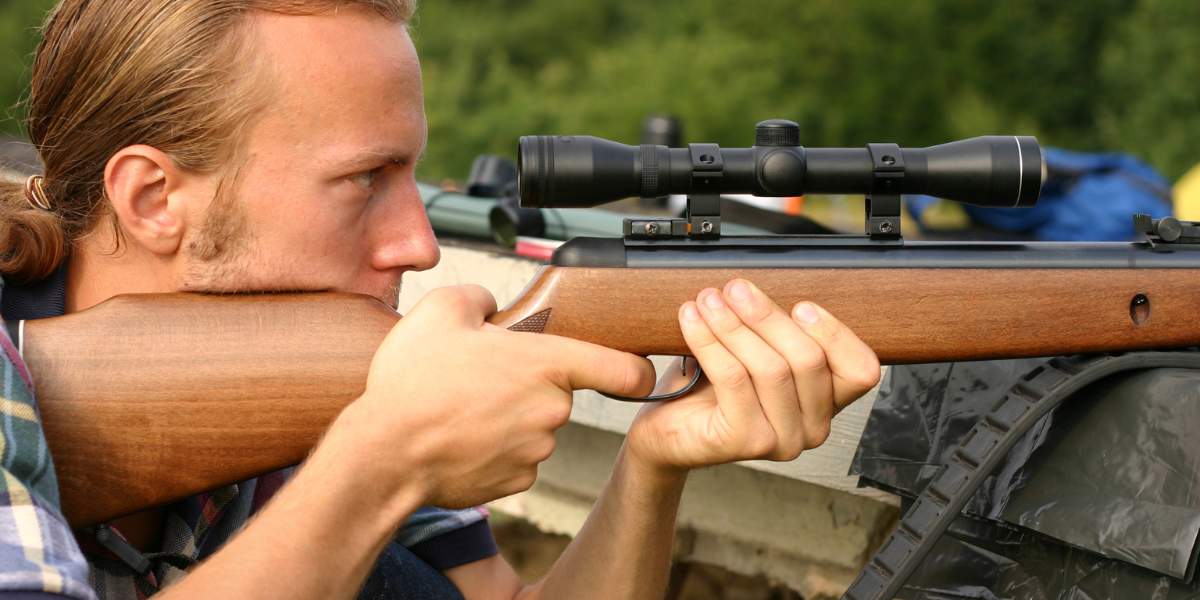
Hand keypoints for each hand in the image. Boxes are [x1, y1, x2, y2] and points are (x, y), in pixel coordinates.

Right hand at [339, 285, 655, 508]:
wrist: (383, 454)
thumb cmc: (413, 381)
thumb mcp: (441, 309)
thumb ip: (480, 297)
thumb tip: (492, 307)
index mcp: (546, 363)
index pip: (623, 370)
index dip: (638, 369)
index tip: (638, 370)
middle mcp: (552, 409)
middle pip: (560, 392)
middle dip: (528, 383)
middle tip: (481, 377)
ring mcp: (536, 450)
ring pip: (535, 425)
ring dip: (509, 416)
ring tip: (460, 407)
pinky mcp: (516, 481)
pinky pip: (516, 457)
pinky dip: (495, 448)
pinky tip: (459, 438)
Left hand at [626, 279, 879, 472]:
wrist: (669, 429)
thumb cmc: (712, 389)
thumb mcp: (754, 353)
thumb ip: (774, 331)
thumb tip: (760, 289)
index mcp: (826, 403)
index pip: (860, 370)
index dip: (836, 334)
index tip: (800, 305)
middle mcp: (813, 428)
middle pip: (808, 360)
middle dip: (768, 316)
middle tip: (735, 289)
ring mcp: (783, 440)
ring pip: (771, 368)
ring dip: (734, 325)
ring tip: (708, 300)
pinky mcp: (746, 442)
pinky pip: (733, 379)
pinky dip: (710, 342)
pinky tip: (692, 320)